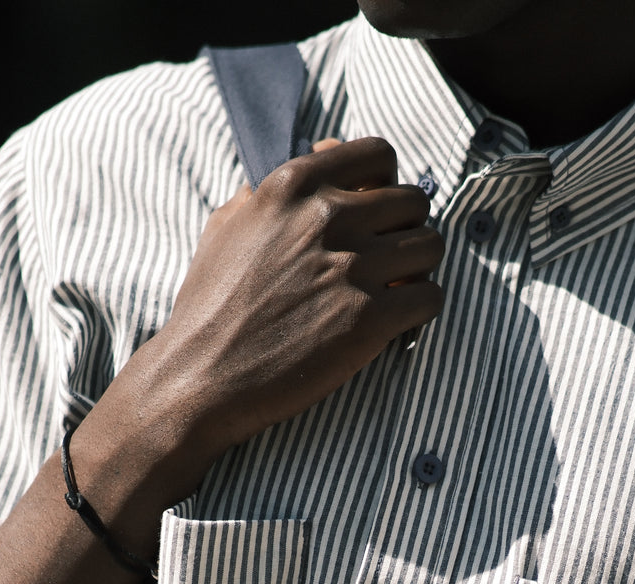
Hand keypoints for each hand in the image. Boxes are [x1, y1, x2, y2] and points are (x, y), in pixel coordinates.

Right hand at [139, 137, 444, 473]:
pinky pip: (431, 297)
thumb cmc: (210, 307)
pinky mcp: (370, 319)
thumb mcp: (227, 226)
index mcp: (294, 185)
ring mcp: (352, 268)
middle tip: (388, 261)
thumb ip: (270, 191)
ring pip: (431, 246)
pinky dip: (421, 309)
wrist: (203, 377)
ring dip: (419, 269)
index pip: (378, 156)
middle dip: (405, 231)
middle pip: (413, 203)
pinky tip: (397, 321)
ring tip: (396, 290)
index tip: (376, 212)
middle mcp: (328, 217)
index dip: (386, 185)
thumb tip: (311, 161)